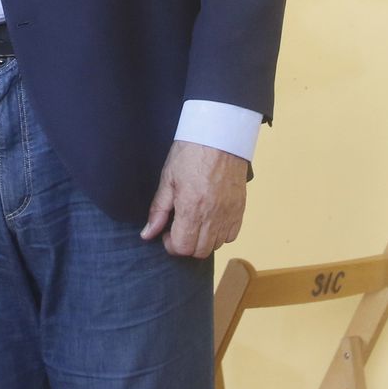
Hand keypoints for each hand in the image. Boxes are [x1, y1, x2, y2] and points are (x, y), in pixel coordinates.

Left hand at [140, 140, 248, 258]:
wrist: (219, 137)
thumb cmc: (189, 154)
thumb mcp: (167, 179)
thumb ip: (158, 210)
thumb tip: (147, 234)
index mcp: (191, 208)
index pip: (182, 247)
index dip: (171, 244)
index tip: (166, 232)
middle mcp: (213, 216)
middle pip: (200, 251)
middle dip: (185, 245)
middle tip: (178, 228)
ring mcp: (229, 214)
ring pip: (216, 246)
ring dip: (203, 241)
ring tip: (194, 222)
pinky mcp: (240, 210)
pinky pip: (232, 236)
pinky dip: (220, 234)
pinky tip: (211, 219)